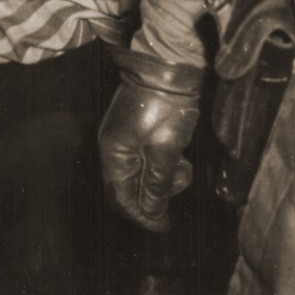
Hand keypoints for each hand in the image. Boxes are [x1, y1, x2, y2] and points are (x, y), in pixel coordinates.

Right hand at [98, 49, 204, 230]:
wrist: (168, 68)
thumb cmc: (166, 107)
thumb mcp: (167, 150)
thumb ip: (158, 183)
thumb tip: (152, 210)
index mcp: (114, 154)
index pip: (122, 198)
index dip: (142, 216)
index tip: (164, 226)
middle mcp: (111, 147)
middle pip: (126, 187)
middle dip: (152, 196)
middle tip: (177, 190)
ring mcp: (120, 136)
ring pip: (136, 172)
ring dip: (160, 178)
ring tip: (183, 168)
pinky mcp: (133, 127)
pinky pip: (141, 157)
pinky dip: (159, 164)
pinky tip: (178, 157)